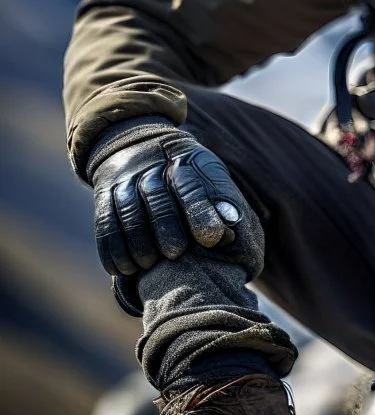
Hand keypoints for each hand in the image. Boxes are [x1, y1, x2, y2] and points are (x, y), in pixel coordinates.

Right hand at [88, 121, 263, 278]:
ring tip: (150, 266)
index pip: (192, 186)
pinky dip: (112, 249)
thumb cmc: (186, 172)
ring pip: (128, 213)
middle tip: (176, 254)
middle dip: (166, 230)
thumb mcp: (207, 174)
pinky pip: (105, 224)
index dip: (201, 213)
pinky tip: (124, 269)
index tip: (211, 238)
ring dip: (138, 244)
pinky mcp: (104, 194)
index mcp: (183, 160)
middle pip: (157, 199)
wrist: (138, 144)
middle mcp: (151, 168)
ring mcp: (124, 180)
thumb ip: (222, 199)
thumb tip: (232, 222)